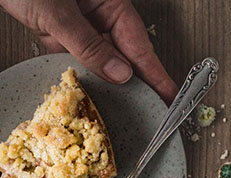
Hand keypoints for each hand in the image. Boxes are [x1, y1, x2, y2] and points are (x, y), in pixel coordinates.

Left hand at [0, 0, 177, 101]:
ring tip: (124, 112)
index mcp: (109, 1)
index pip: (139, 44)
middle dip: (136, 85)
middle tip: (152, 113)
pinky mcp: (59, 31)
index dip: (156, 74)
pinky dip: (83, 78)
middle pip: (124, 55)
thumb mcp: (59, 14)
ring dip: (108, 85)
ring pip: (102, 60)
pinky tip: (88, 95)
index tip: (171, 97)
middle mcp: (98, 12)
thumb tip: (120, 74)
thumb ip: (89, 45)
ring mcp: (79, 23)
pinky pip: (79, 59)